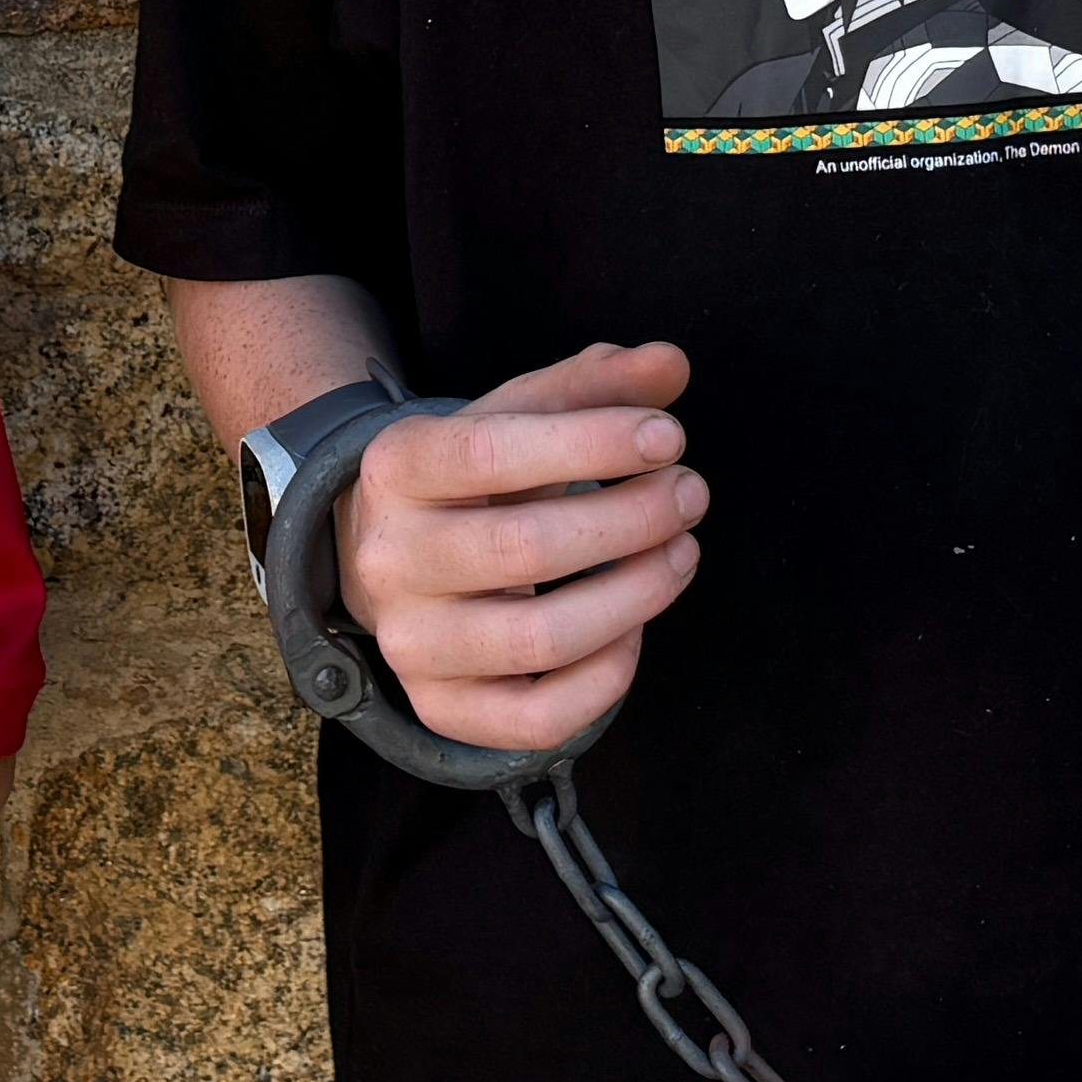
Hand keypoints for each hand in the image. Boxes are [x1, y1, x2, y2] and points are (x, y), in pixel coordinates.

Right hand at [334, 340, 705, 758]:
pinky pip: (540, 718)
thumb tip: (671, 363)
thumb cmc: (477, 479)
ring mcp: (411, 644)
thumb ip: (594, 385)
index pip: (493, 452)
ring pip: (540, 639)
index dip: (593, 442)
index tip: (668, 436)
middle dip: (632, 518)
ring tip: (680, 554)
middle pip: (525, 548)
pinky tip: (633, 631)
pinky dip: (607, 677)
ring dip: (636, 595)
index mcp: (397, 468)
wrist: (394, 559)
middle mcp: (390, 560)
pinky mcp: (443, 708)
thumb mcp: (519, 416)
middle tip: (690, 493)